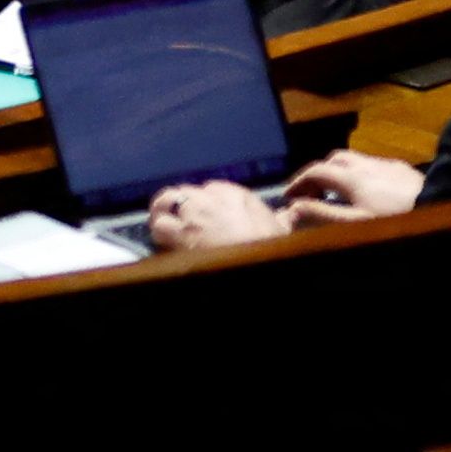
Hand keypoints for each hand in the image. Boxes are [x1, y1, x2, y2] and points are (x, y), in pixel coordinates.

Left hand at [140, 178, 285, 251]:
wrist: (257, 263)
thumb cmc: (271, 246)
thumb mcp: (282, 229)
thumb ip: (283, 218)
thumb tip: (291, 214)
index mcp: (234, 193)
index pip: (212, 188)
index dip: (207, 202)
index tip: (209, 215)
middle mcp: (209, 197)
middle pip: (185, 192)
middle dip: (183, 204)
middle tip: (183, 219)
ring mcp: (191, 214)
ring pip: (166, 202)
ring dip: (163, 212)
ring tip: (163, 223)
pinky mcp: (178, 234)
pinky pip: (158, 226)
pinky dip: (158, 232)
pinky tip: (162, 241)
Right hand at [278, 150, 427, 225]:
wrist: (442, 206)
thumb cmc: (395, 221)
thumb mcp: (355, 224)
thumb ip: (322, 215)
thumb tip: (293, 209)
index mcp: (351, 177)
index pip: (315, 171)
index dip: (298, 182)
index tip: (288, 197)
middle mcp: (367, 164)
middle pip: (334, 159)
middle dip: (319, 173)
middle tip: (313, 194)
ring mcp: (388, 165)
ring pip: (356, 161)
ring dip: (341, 173)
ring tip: (340, 194)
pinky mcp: (406, 171)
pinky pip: (376, 166)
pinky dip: (363, 175)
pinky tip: (371, 192)